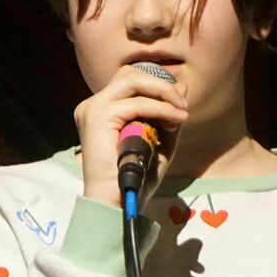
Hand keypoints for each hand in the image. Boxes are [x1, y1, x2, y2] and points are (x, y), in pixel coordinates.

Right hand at [73, 65, 188, 209]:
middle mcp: (94, 105)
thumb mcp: (160, 141)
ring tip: (182, 111)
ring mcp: (93, 108)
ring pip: (132, 80)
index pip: (131, 80)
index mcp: (103, 109)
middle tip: (183, 104)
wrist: (117, 203)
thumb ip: (169, 114)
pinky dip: (160, 109)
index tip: (180, 106)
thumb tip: (183, 85)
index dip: (158, 85)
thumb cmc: (136, 177)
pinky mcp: (98, 117)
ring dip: (163, 92)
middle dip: (162, 84)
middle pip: (131, 73)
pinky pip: (136, 103)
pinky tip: (174, 120)